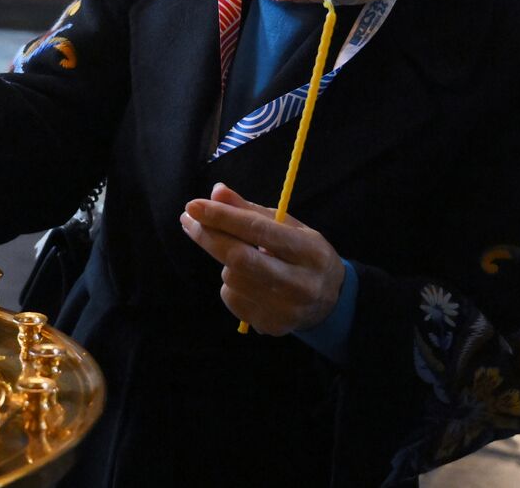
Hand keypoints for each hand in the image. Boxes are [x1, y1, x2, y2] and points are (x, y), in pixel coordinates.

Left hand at [181, 183, 344, 335]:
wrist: (332, 302)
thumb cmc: (305, 254)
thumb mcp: (289, 226)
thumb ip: (251, 210)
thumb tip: (216, 192)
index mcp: (308, 251)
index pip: (258, 230)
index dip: (223, 216)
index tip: (193, 205)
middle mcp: (299, 283)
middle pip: (239, 258)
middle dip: (208, 236)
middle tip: (188, 219)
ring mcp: (285, 309)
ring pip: (232, 279)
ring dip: (225, 262)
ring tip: (242, 258)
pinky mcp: (272, 326)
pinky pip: (233, 300)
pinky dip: (231, 285)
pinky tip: (249, 281)